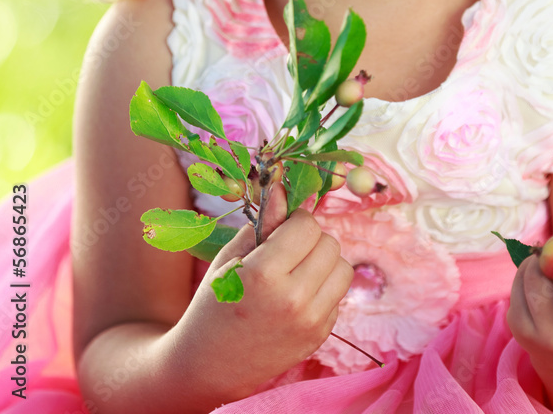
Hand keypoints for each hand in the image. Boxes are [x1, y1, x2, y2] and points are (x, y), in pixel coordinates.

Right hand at [170, 182, 353, 403]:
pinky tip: (296, 298)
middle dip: (311, 240)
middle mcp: (293, 299)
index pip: (307, 225)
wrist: (209, 365)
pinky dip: (323, 289)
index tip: (281, 230)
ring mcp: (310, 321)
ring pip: (343, 268)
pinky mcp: (320, 336)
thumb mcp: (230, 258)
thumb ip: (263, 223)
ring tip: (296, 272)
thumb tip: (282, 188)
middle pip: (330, 244)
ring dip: (323, 263)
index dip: (295, 221)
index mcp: (265, 274)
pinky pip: (338, 295)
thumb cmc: (215, 303)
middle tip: (287, 252)